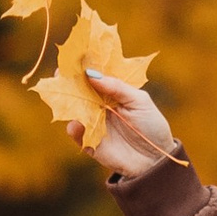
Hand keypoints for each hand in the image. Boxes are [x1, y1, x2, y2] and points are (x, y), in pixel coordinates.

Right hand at [69, 61, 177, 176]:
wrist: (155, 160)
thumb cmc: (152, 126)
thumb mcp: (140, 101)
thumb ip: (117, 87)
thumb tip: (91, 74)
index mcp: (111, 92)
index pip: (93, 76)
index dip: (83, 66)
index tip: (73, 56)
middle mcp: (98, 106)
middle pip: (78, 91)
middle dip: (68, 81)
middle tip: (61, 73)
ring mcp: (92, 124)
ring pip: (73, 110)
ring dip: (67, 102)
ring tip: (65, 94)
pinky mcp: (89, 142)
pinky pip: (76, 133)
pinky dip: (74, 127)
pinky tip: (76, 122)